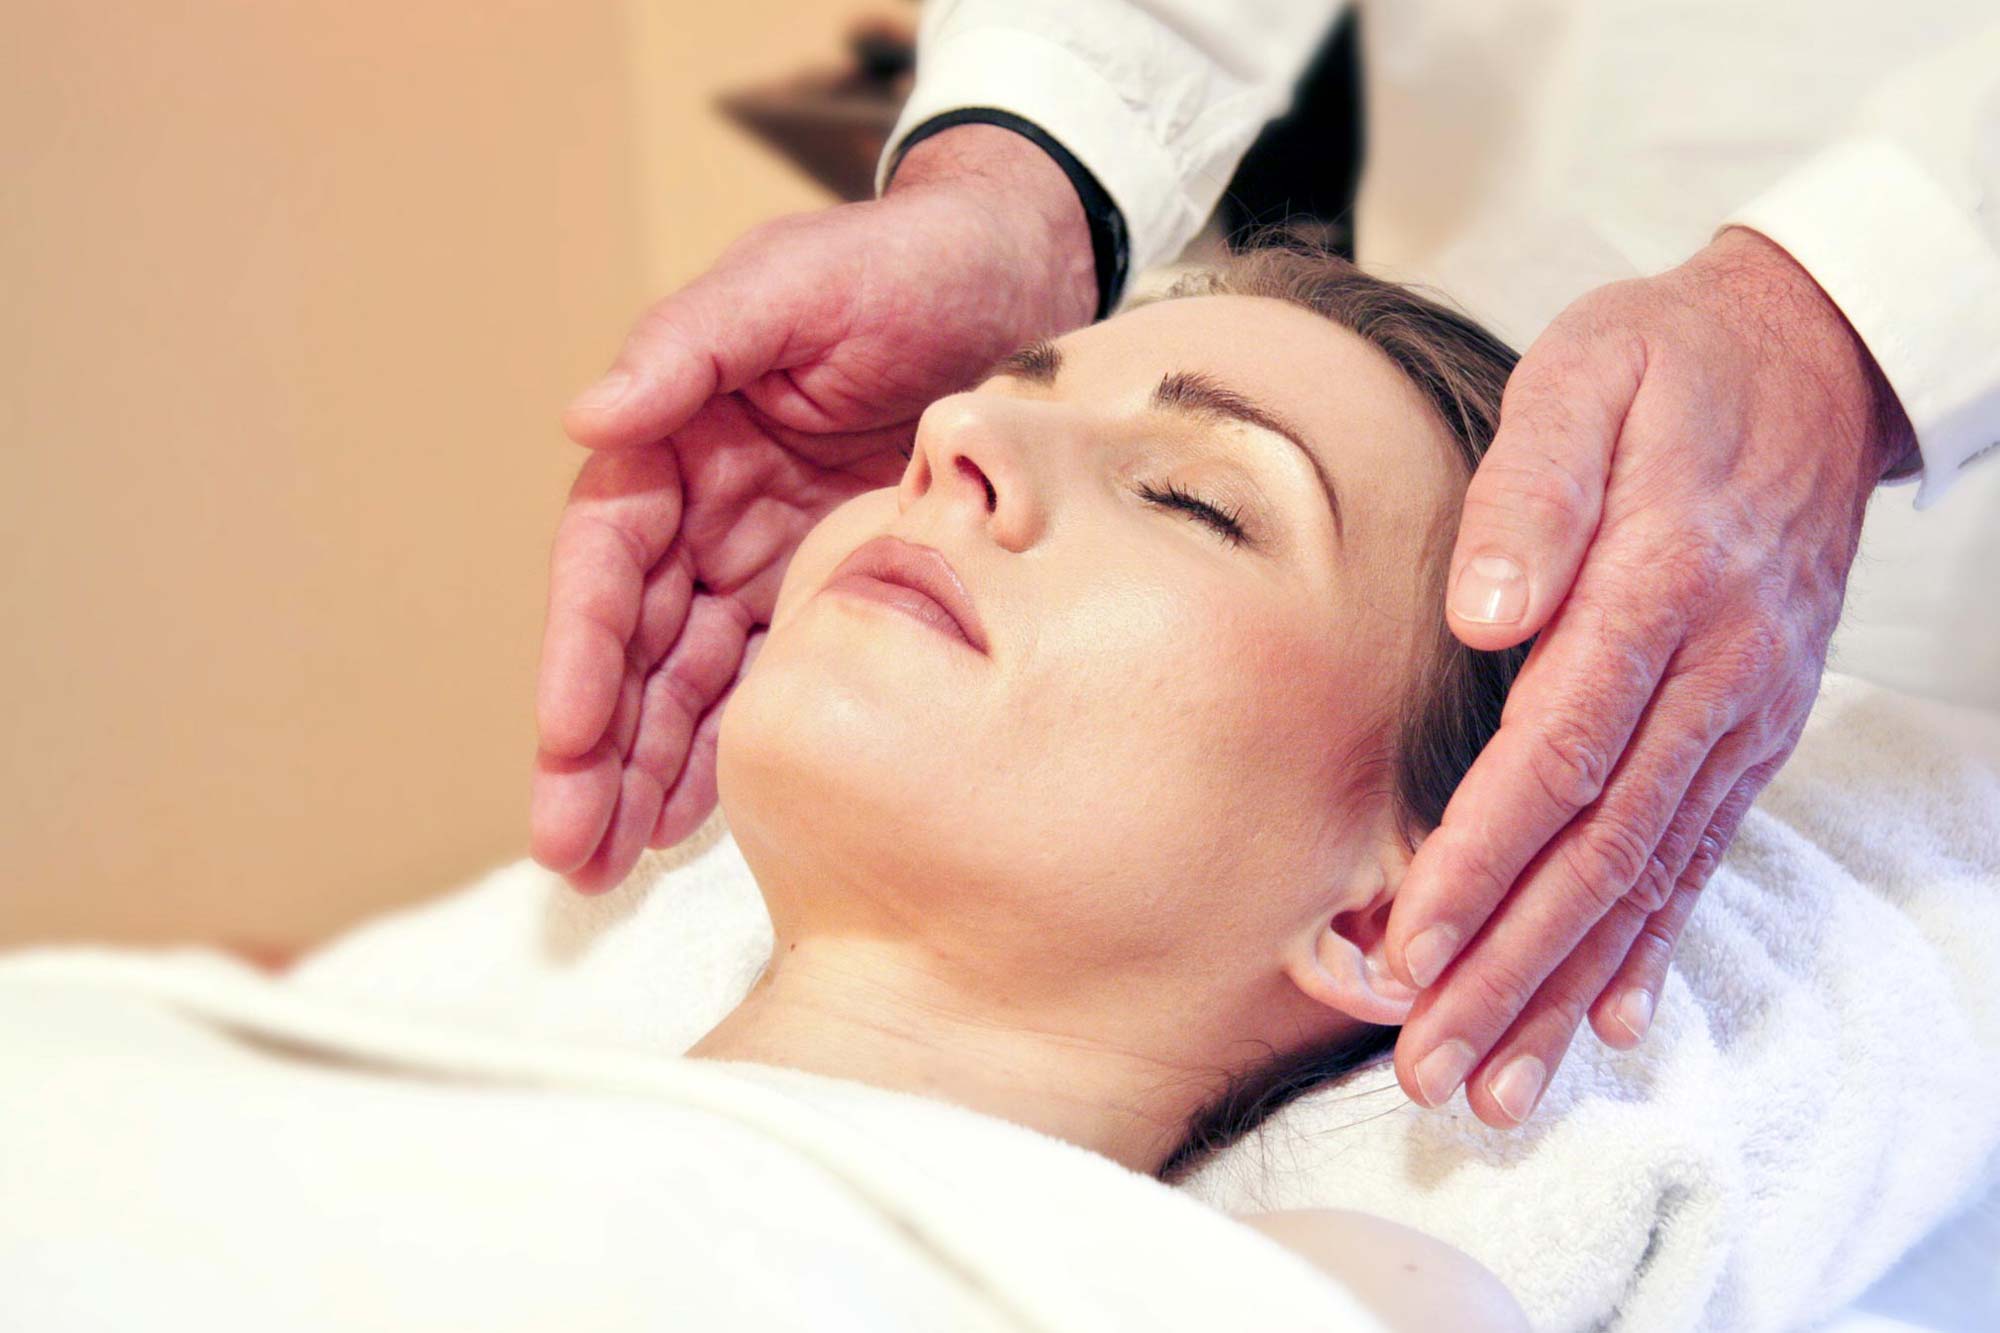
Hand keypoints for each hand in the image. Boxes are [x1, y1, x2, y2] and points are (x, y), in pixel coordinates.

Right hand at [532, 126, 1095, 891]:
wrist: (1027, 274)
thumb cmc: (906, 263)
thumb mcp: (798, 282)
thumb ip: (693, 344)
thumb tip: (586, 417)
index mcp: (680, 434)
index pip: (607, 559)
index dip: (581, 653)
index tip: (566, 741)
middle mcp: (709, 505)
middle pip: (632, 642)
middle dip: (594, 749)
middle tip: (568, 850)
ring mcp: (769, 554)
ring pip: (689, 681)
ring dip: (645, 771)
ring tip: (610, 867)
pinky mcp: (841, 589)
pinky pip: (770, 680)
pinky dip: (731, 751)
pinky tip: (695, 824)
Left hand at [1382, 227, 1917, 1125]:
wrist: (1816, 357)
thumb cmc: (1672, 362)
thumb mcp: (1587, 373)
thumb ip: (1530, 488)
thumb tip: (1482, 612)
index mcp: (1661, 583)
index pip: (1559, 750)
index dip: (1482, 858)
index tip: (1411, 946)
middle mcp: (1715, 671)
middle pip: (1601, 846)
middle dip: (1511, 968)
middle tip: (1434, 1071)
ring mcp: (1744, 711)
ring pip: (1647, 875)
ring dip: (1567, 988)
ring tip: (1498, 1086)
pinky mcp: (1752, 728)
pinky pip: (1701, 854)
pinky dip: (1652, 945)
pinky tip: (1609, 1021)